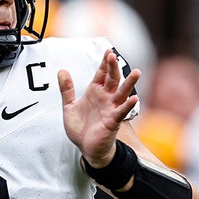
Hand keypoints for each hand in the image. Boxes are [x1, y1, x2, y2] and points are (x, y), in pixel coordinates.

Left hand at [58, 49, 139, 166]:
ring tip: (137, 72)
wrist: (86, 147)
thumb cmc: (81, 127)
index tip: (107, 50)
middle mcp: (105, 98)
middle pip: (112, 79)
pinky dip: (127, 105)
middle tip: (113, 55)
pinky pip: (121, 112)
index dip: (104, 63)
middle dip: (113, 67)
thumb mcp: (69, 106)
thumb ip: (67, 89)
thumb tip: (62, 71)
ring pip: (122, 93)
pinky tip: (134, 98)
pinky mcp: (113, 121)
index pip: (101, 74)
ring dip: (129, 83)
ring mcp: (111, 109)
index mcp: (95, 92)